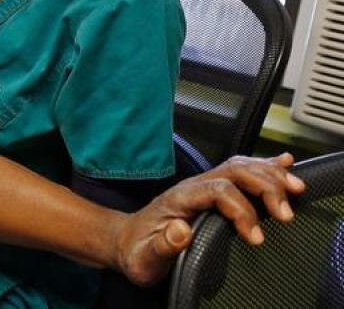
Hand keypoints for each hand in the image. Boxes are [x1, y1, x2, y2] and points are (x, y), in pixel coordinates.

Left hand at [111, 153, 304, 286]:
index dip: (241, 210)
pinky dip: (264, 167)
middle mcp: (193, 186)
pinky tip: (282, 165)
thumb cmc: (138, 251)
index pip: (217, 190)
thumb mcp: (145, 256)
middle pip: (234, 171)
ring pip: (240, 167)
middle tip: (285, 213)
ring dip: (270, 175)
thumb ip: (162, 245)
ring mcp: (203, 186)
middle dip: (265, 187)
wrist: (125, 242)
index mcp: (179, 199)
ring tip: (295, 188)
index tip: (256, 237)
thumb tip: (181, 231)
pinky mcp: (211, 191)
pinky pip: (239, 171)